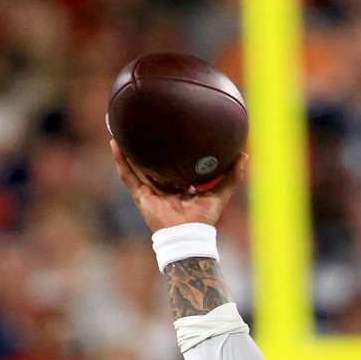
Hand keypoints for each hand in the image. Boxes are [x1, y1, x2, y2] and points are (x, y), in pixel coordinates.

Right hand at [111, 139, 247, 232]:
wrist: (188, 235)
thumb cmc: (204, 219)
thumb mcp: (220, 193)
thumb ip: (232, 176)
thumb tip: (245, 155)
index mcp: (178, 185)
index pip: (171, 163)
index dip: (168, 148)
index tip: (167, 129)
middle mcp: (162, 187)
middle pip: (151, 162)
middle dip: (145, 145)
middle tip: (142, 123)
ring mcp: (149, 191)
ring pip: (135, 165)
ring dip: (128, 148)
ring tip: (121, 127)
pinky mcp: (141, 196)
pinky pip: (128, 175)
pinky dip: (121, 160)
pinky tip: (115, 143)